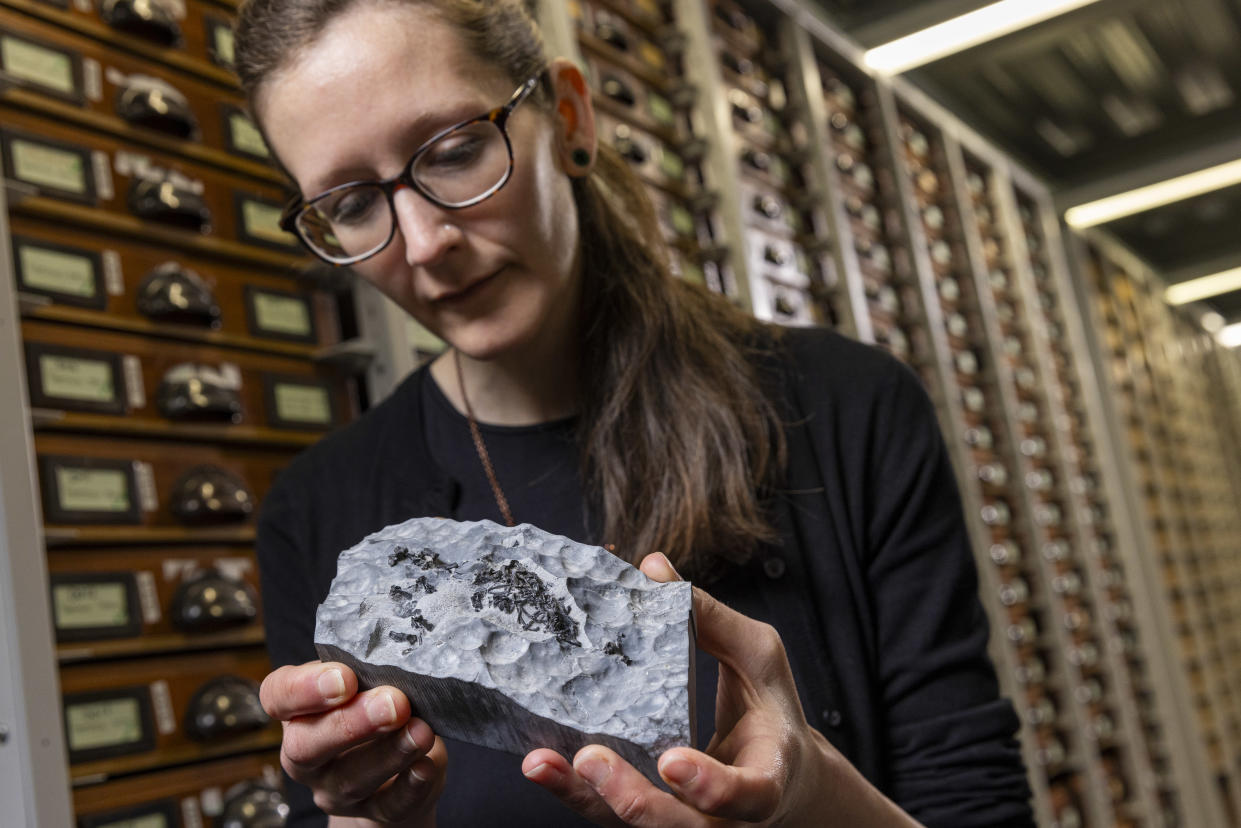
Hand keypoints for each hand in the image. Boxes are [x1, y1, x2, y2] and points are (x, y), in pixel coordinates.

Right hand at [259, 661, 446, 826]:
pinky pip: (387, 806)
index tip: (343, 677)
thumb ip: (374, 668)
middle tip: (394, 703)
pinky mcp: (373, 813)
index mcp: (297, 710)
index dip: (304, 689)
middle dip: (351, 723)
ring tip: (421, 730)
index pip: (278, 696)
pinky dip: (410, 785)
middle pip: (308, 745)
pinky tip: (427, 765)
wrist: (401, 770)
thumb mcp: (370, 682)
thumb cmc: (380, 705)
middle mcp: (306, 754)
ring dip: (388, 753)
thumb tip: (405, 648)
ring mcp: (334, 789)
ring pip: (350, 778)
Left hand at [522, 554, 921, 826]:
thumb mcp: (757, 657)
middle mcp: (724, 818)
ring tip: (542, 763)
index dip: (710, 786)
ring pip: (634, 827)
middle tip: (590, 758)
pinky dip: (574, 793)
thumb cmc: (768, 709)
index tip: (671, 761)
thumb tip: (652, 566)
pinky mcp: (651, 818)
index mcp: (766, 777)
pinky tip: (542, 764)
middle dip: (632, 798)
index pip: (746, 795)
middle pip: (677, 825)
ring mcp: (685, 824)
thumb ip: (710, 618)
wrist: (780, 777)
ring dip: (586, 798)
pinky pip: (610, 815)